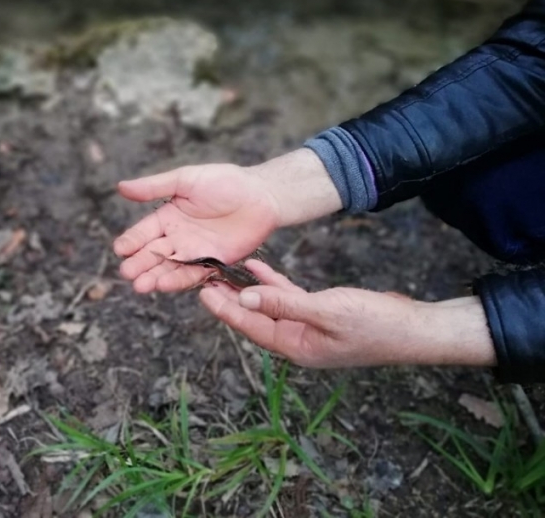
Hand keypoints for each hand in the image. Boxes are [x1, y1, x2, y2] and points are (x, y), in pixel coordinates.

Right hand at [113, 149, 341, 292]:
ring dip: (154, 277)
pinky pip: (192, 275)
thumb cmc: (225, 182)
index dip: (131, 241)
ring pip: (169, 268)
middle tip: (127, 273)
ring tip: (141, 286)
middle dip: (139, 264)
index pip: (143, 232)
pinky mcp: (213, 264)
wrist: (262, 196)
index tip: (119, 250)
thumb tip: (120, 187)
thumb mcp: (186, 179)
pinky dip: (178, 281)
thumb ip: (155, 186)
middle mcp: (177, 237)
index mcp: (167, 217)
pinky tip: (165, 285)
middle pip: (153, 254)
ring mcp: (194, 252)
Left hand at [199, 259, 496, 368]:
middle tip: (203, 278)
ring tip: (223, 271)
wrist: (414, 328)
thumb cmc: (375, 323)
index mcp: (296, 346)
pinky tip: (258, 269)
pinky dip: (273, 284)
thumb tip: (245, 298)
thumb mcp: (326, 311)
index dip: (225, 309)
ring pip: (269, 306)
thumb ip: (284, 304)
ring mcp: (309, 330)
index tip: (202, 292)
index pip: (251, 325)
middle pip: (254, 317)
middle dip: (229, 299)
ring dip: (248, 289)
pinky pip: (288, 299)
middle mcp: (298, 341)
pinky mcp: (321, 315)